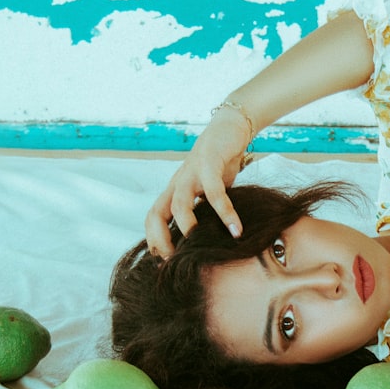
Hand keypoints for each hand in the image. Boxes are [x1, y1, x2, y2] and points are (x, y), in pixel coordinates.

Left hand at [144, 108, 250, 257]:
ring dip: (188, 227)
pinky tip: (236, 229)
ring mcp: (191, 173)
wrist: (230, 128)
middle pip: (156, 213)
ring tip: (202, 246)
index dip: (154, 240)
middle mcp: (177, 183)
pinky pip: (214, 192)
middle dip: (161, 239)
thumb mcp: (209, 190)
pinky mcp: (209, 163)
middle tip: (176, 260)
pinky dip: (225, 212)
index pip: (153, 218)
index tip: (166, 260)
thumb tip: (209, 240)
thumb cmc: (219, 163)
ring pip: (179, 204)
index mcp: (174, 191)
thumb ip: (205, 210)